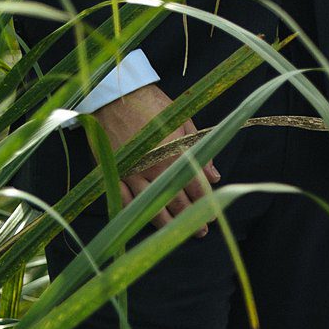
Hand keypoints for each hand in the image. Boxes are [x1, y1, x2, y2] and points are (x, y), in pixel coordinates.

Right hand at [89, 84, 219, 232]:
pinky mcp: (114, 172)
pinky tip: (143, 222)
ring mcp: (132, 172)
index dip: (204, 202)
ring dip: (166, 223)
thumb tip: (214, 176)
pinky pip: (124, 200)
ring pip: (150, 206)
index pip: (194, 186)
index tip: (211, 214)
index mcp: (174, 153)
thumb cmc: (152, 104)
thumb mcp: (183, 120)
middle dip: (189, 217)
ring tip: (176, 233)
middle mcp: (154, 167)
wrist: (116, 95)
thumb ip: (200, 149)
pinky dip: (134, 213)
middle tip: (200, 231)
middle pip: (175, 200)